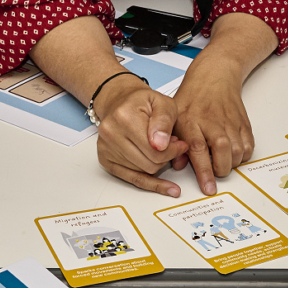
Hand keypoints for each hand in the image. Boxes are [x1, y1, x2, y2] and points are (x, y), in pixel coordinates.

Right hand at [95, 77, 188, 196]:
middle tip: (173, 146)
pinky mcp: (105, 159)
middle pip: (149, 163)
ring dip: (158, 164)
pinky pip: (131, 179)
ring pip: (143, 172)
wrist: (120, 101)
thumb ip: (165, 121)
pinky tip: (166, 187)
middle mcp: (110, 133)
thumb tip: (161, 144)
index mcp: (124, 117)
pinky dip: (150, 183)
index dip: (174, 151)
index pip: (155, 150)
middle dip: (167, 158)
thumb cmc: (142, 102)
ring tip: (162, 149)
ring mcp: (105, 148)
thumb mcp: (162, 102)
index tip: (181, 146)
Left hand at [171, 54, 253, 195]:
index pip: (198, 149)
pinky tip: (232, 152)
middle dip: (220, 169)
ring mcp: (229, 122)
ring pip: (237, 152)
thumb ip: (173, 141)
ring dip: (231, 163)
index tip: (208, 188)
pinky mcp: (243, 122)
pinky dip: (242, 155)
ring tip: (221, 160)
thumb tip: (177, 165)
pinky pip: (248, 147)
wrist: (214, 76)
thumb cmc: (192, 98)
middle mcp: (211, 121)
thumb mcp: (174, 116)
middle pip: (222, 152)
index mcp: (191, 120)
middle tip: (214, 171)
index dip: (204, 171)